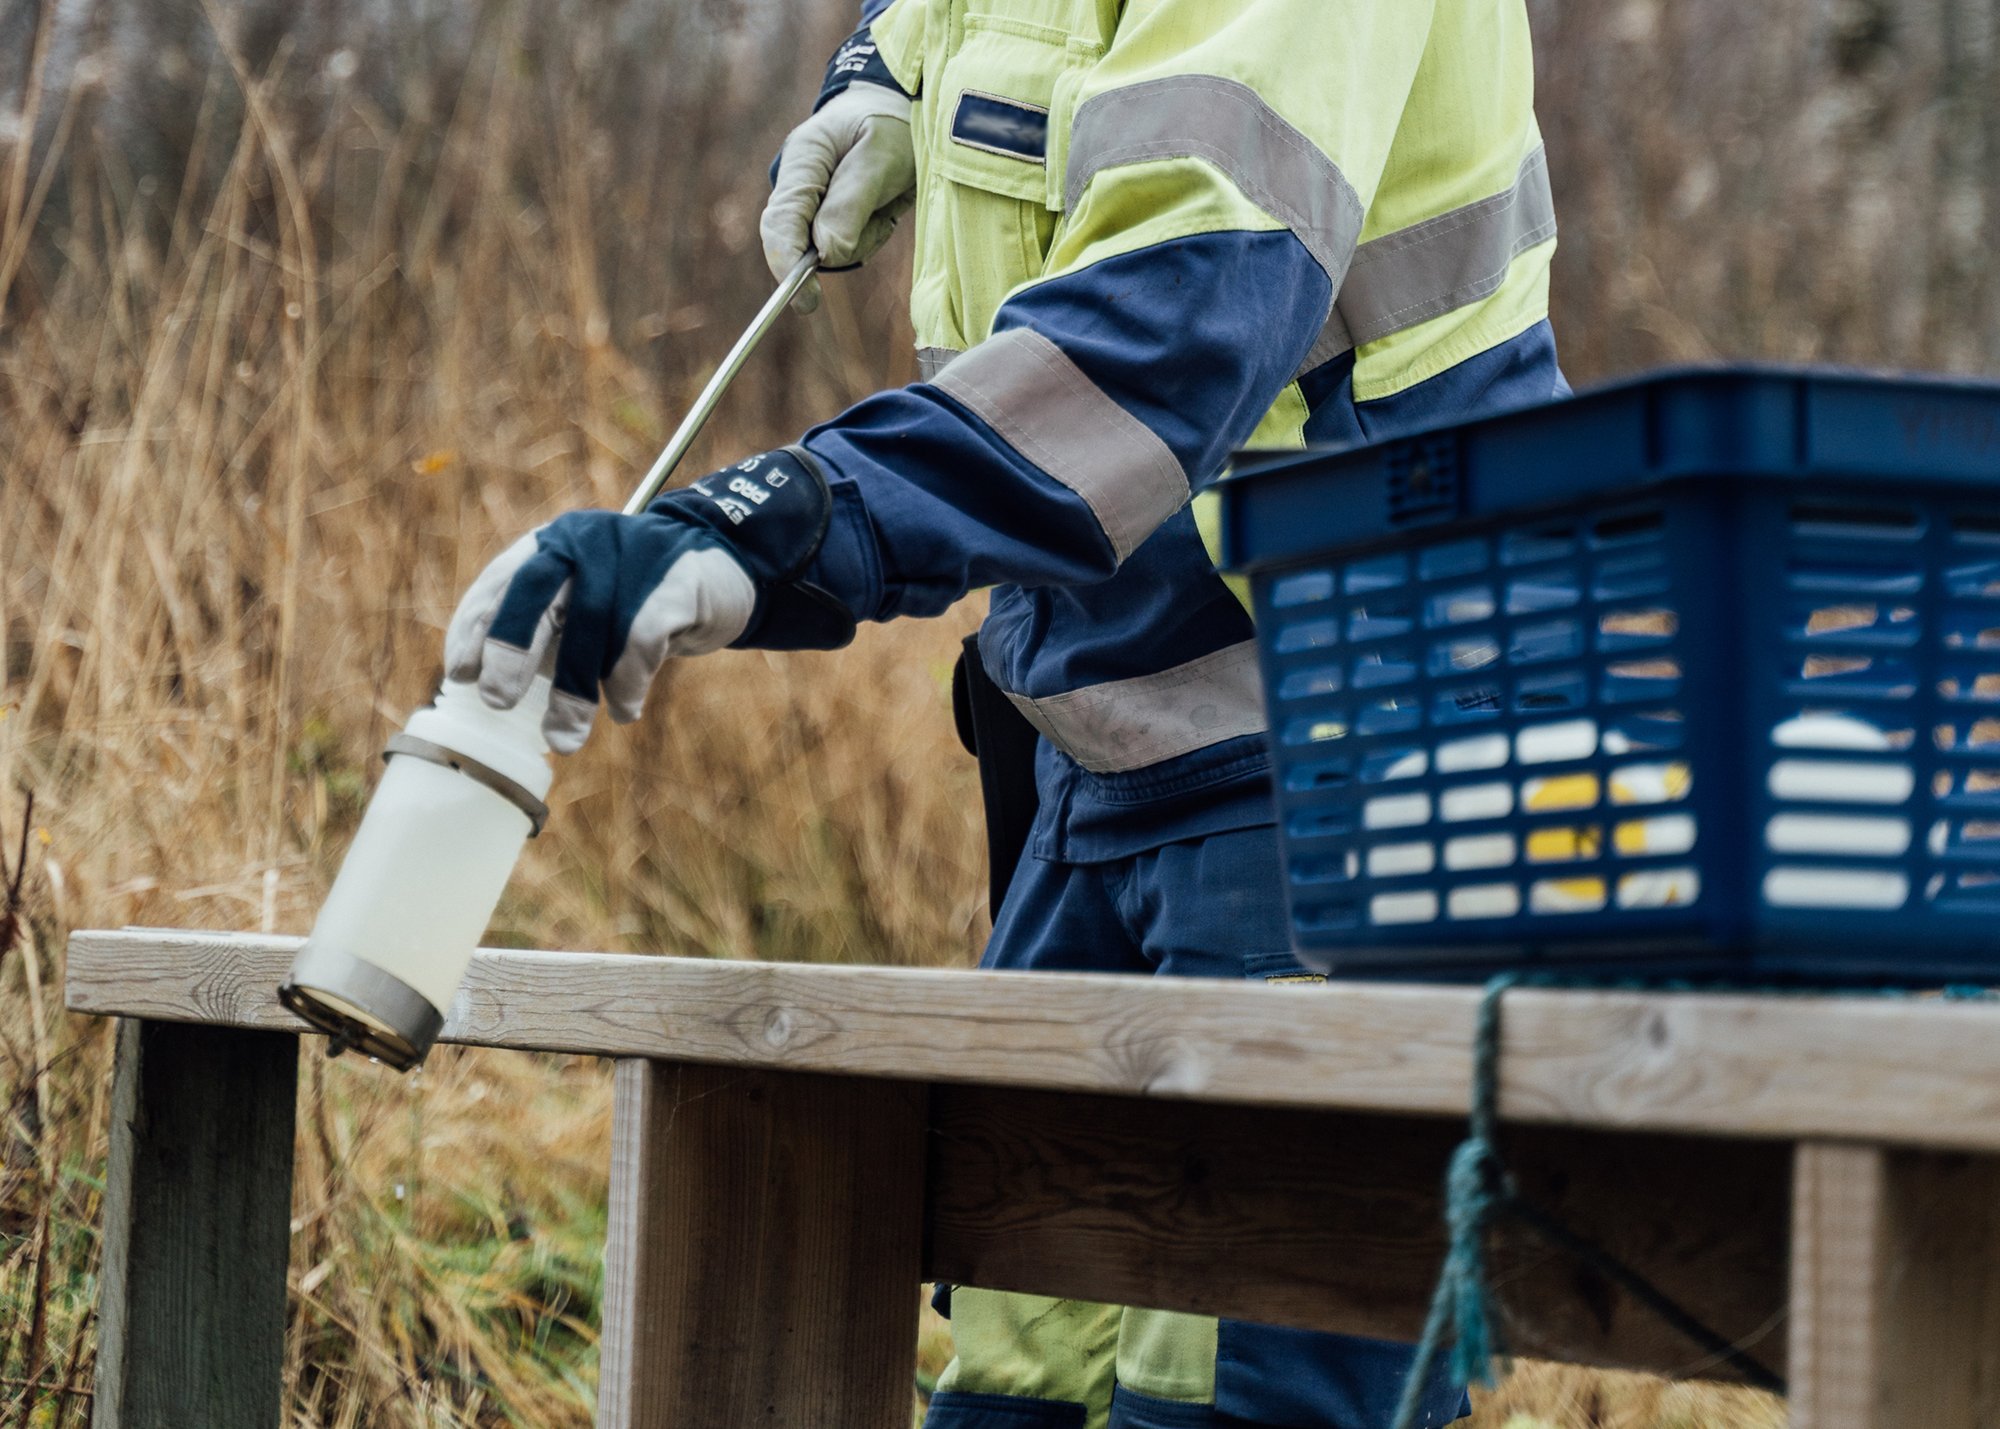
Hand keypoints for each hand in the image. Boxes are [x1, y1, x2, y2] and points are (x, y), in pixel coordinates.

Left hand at [445, 511, 754, 753]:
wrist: (727, 564)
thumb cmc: (639, 597)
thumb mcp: (585, 603)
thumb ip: (546, 630)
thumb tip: (489, 689)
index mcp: (553, 544)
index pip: (501, 582)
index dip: (475, 628)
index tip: (459, 675)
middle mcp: (585, 542)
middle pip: (535, 592)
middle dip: (510, 649)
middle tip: (496, 701)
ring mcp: (631, 557)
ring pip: (590, 628)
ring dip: (573, 693)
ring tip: (564, 739)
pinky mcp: (675, 584)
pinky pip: (640, 642)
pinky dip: (627, 685)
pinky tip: (625, 711)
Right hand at [762, 81, 914, 312]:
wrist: (901, 110)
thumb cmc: (892, 125)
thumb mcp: (880, 157)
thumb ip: (851, 202)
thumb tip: (825, 253)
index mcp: (803, 159)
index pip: (781, 222)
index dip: (787, 264)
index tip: (806, 300)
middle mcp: (798, 183)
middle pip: (800, 243)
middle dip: (844, 244)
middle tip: (882, 216)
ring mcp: (810, 202)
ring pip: (828, 251)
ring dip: (864, 237)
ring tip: (887, 200)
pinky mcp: (827, 216)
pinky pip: (845, 246)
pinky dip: (868, 235)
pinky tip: (882, 208)